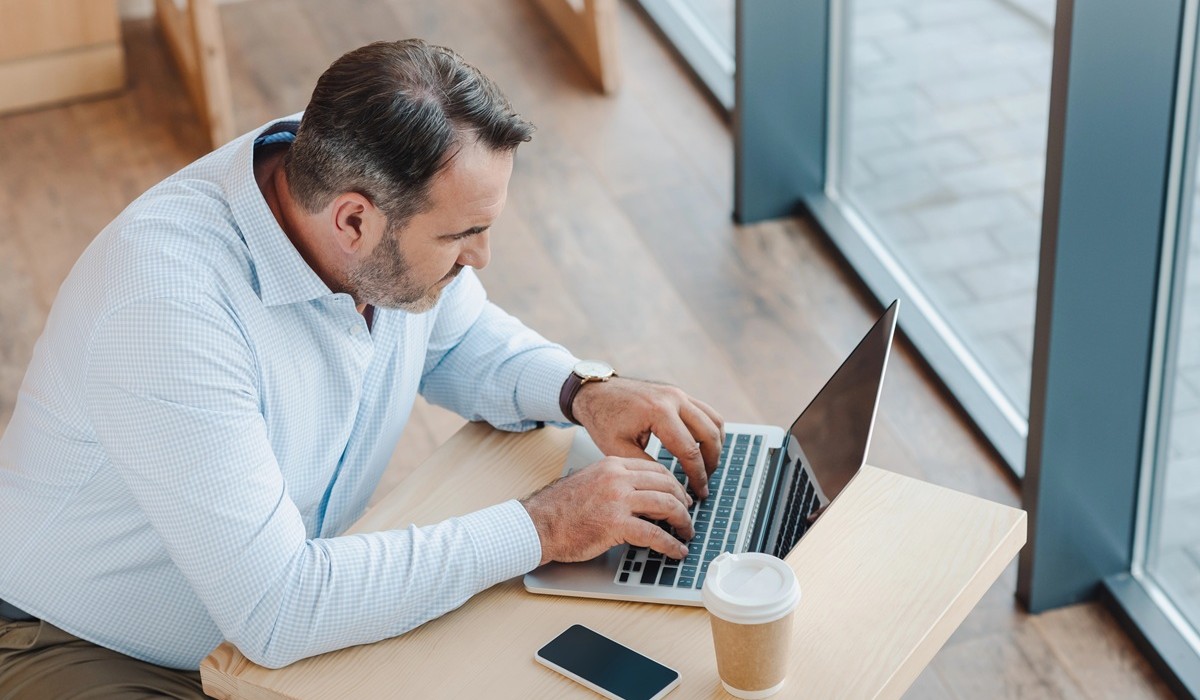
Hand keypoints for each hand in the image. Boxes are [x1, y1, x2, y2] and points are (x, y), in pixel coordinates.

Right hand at [521, 456, 695, 564]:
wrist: (537, 524)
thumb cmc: (559, 508)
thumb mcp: (591, 481)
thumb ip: (616, 484)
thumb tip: (642, 496)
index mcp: (613, 465)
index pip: (656, 470)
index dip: (674, 485)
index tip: (682, 496)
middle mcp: (617, 478)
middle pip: (666, 485)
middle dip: (683, 503)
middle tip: (689, 516)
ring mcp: (617, 500)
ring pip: (666, 506)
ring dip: (682, 522)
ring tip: (687, 533)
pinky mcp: (615, 524)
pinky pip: (654, 534)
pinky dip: (671, 544)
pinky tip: (676, 550)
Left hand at [571, 377, 724, 497]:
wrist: (595, 392)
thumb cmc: (602, 418)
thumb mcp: (618, 449)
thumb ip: (646, 467)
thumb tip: (671, 487)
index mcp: (658, 412)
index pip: (689, 450)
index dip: (697, 476)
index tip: (699, 493)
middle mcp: (673, 399)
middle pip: (710, 435)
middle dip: (711, 463)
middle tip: (704, 483)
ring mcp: (678, 393)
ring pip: (715, 421)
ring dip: (716, 446)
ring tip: (707, 468)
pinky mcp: (678, 393)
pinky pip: (707, 412)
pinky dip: (711, 431)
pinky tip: (703, 448)